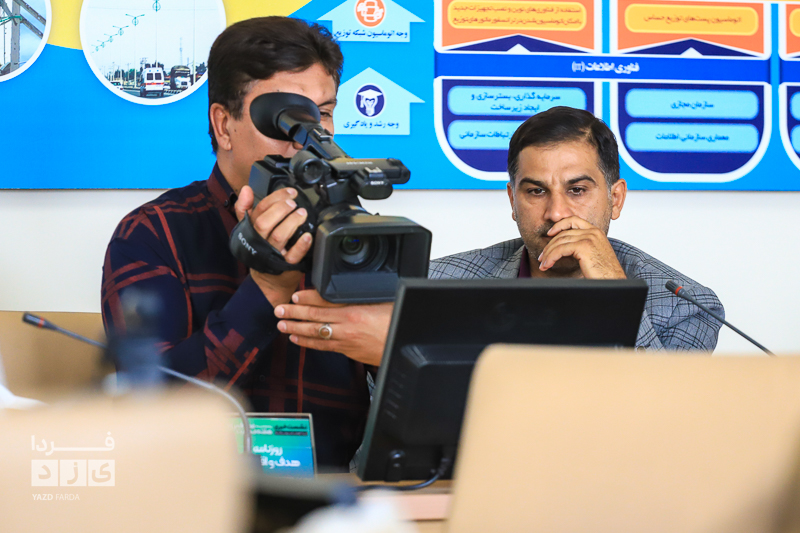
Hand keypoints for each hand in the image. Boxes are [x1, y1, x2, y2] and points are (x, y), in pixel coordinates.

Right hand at [234, 186, 311, 305]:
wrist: (269, 281)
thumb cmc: (262, 251)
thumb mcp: (250, 230)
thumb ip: (246, 210)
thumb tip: (246, 189)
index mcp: (252, 231)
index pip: (259, 210)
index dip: (275, 198)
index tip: (289, 192)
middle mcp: (260, 242)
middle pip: (265, 223)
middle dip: (281, 209)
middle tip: (294, 203)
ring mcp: (273, 255)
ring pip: (279, 236)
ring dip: (292, 222)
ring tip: (302, 214)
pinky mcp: (286, 266)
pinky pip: (293, 255)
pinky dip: (301, 245)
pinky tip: (307, 236)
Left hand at [274, 290, 392, 365]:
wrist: (403, 346)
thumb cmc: (396, 323)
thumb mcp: (381, 302)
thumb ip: (361, 297)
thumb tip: (346, 291)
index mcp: (354, 311)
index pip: (325, 302)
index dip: (307, 299)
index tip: (295, 296)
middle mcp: (346, 326)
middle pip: (315, 318)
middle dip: (294, 314)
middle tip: (279, 310)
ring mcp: (345, 341)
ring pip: (315, 333)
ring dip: (296, 329)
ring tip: (282, 325)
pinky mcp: (347, 351)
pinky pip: (323, 346)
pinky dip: (308, 343)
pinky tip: (298, 339)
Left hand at [538, 216, 625, 278]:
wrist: (613, 281)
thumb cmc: (604, 273)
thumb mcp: (593, 254)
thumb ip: (582, 247)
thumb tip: (564, 249)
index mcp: (596, 231)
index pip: (573, 220)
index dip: (559, 225)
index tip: (550, 234)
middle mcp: (593, 232)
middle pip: (563, 233)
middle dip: (549, 245)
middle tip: (542, 257)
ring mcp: (589, 238)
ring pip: (560, 241)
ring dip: (548, 253)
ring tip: (543, 264)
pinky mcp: (584, 247)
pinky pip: (560, 249)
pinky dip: (551, 257)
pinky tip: (547, 265)